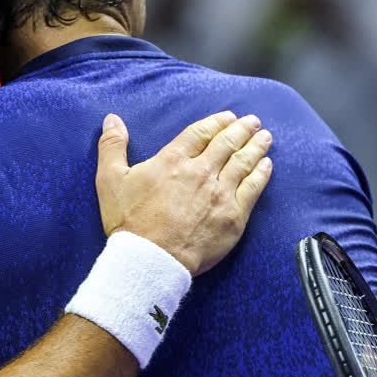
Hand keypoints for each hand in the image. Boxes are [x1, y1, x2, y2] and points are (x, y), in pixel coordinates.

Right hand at [94, 111, 272, 274]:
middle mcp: (201, 172)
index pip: (200, 133)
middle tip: (253, 121)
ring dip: (256, 146)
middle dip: (242, 129)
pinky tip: (267, 166)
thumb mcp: (110, 179)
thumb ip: (112, 146)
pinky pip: (253, 189)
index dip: (216, 122)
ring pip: (244, 162)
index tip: (228, 117)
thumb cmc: (129, 222)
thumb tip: (112, 119)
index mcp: (173, 160)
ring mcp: (220, 194)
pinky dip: (261, 174)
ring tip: (265, 137)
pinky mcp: (233, 216)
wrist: (150, 259)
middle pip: (227, 143)